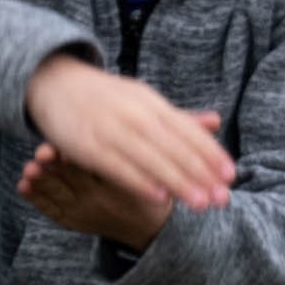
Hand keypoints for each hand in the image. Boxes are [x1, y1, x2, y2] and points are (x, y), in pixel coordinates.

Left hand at [16, 144, 173, 249]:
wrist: (145, 231)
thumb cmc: (157, 190)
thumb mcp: (172, 168)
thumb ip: (184, 136)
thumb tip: (217, 117)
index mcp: (126, 187)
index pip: (108, 167)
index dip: (81, 156)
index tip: (60, 147)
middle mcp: (105, 203)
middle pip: (79, 183)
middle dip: (58, 170)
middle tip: (40, 157)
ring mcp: (87, 212)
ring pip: (62, 196)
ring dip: (44, 183)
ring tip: (29, 171)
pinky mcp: (73, 220)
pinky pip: (51, 209)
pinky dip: (36, 197)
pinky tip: (22, 185)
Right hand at [23, 54, 234, 211]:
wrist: (53, 81)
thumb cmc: (106, 98)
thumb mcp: (144, 100)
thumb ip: (178, 117)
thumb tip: (216, 122)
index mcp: (152, 104)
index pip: (188, 131)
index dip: (211, 153)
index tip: (231, 175)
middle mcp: (136, 115)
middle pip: (175, 146)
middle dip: (201, 173)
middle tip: (223, 198)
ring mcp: (111, 129)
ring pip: (151, 157)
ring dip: (178, 181)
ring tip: (200, 203)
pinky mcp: (86, 145)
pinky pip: (116, 166)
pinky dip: (139, 181)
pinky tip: (159, 197)